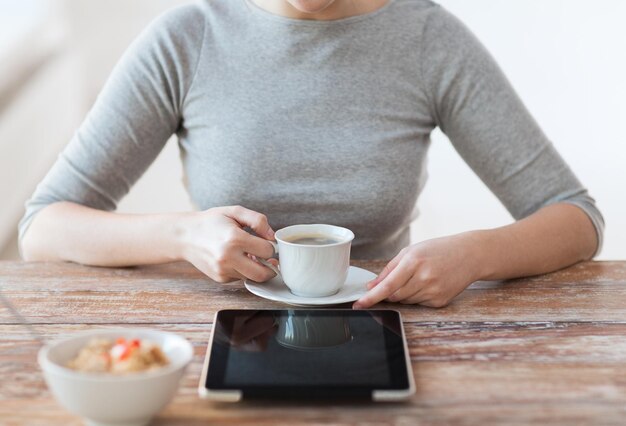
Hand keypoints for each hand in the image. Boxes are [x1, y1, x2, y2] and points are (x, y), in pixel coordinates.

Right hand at [177, 205, 276, 282]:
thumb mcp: (235, 212)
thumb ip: (258, 220)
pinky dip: (244, 271)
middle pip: (263, 273)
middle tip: (270, 259)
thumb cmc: (211, 222)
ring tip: (251, 256)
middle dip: (270, 267)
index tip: (266, 242)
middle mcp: (228, 257)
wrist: (185, 235)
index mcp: (234, 239)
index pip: (267, 251)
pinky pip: (241, 278)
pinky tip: (238, 259)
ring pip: (252, 278)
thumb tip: (272, 236)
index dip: (270, 246)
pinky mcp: (220, 278)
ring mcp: (223, 270)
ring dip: (257, 269)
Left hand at [353, 233, 481, 308]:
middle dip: (389, 292)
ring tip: (419, 277)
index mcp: (414, 261)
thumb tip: (371, 286)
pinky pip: (418, 304)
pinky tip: (429, 283)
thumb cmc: (437, 250)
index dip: (371, 297)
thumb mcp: (410, 251)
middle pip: (394, 296)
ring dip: (404, 293)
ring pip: (405, 301)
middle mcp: (424, 278)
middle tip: (400, 279)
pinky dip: (417, 296)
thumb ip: (389, 269)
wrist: (470, 255)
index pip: (387, 285)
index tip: (358, 304)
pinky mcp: (440, 301)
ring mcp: (434, 291)